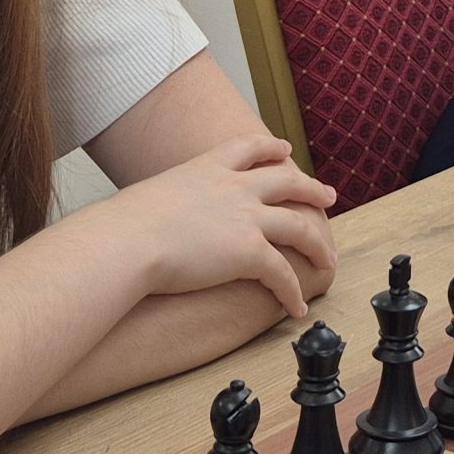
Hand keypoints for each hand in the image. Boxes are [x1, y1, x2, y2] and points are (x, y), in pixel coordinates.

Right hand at [108, 134, 336, 321]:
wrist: (128, 240)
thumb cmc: (124, 225)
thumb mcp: (150, 197)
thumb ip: (166, 203)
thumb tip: (152, 218)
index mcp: (209, 166)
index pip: (250, 146)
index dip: (272, 147)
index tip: (285, 149)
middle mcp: (235, 187)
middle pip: (288, 181)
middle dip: (312, 189)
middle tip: (328, 196)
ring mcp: (247, 217)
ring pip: (299, 226)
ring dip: (318, 244)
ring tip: (329, 257)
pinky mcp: (250, 251)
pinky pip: (283, 274)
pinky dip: (293, 293)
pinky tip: (296, 306)